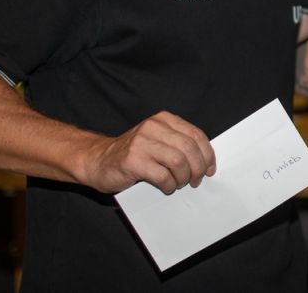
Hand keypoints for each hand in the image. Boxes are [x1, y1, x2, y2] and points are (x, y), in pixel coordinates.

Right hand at [81, 111, 215, 194]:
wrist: (97, 161)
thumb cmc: (133, 155)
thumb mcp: (158, 141)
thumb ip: (178, 144)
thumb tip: (205, 162)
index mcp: (163, 119)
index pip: (196, 135)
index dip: (207, 154)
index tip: (210, 169)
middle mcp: (153, 127)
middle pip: (189, 149)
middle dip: (198, 168)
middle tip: (195, 181)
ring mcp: (141, 143)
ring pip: (178, 161)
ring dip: (183, 177)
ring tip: (179, 184)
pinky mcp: (133, 161)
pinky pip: (162, 176)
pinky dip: (169, 185)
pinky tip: (166, 187)